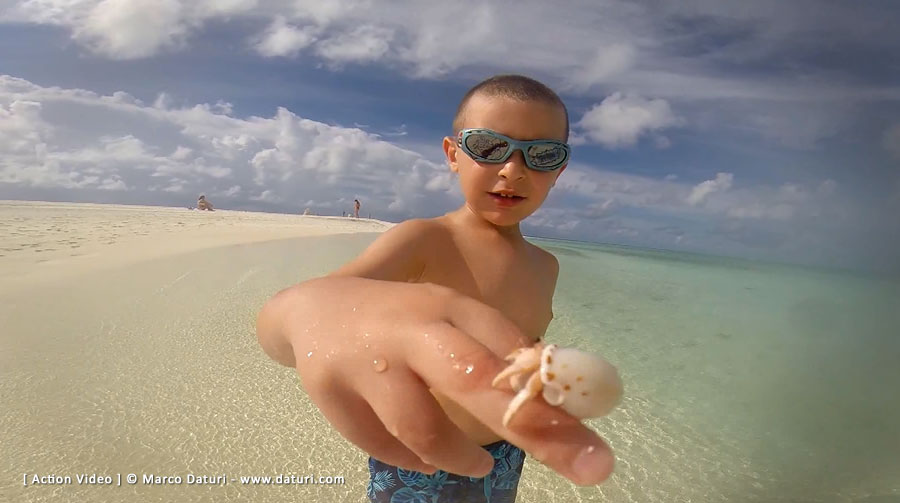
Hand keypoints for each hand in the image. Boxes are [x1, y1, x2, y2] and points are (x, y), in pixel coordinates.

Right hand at [261, 276, 614, 484]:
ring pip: (423, 427)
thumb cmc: (399, 320)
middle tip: (591, 466)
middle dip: (537, 428)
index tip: (596, 435)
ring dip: (459, 456)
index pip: (514, 354)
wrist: (311, 311)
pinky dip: (411, 460)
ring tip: (478, 462)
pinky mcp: (331, 394)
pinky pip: (382, 446)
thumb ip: (494, 354)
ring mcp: (367, 363)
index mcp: (448, 308)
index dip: (558, 397)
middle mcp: (411, 329)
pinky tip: (423, 457)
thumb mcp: (448, 321)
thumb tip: (563, 402)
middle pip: (477, 380)